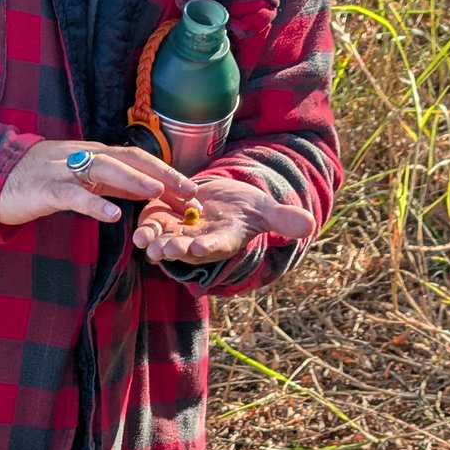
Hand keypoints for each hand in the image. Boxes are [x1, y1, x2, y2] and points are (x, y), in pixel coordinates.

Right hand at [0, 137, 196, 230]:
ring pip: (105, 170)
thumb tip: (146, 189)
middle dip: (162, 175)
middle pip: (130, 159)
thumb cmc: (37, 180)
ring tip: (159, 194)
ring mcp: (64, 170)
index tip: (193, 190)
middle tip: (189, 193)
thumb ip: (111, 183)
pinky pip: (74, 195)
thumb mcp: (81, 178)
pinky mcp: (46, 189)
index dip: (167, 172)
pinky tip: (113, 216)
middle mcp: (84, 156)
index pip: (138, 158)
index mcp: (95, 154)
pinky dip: (94, 204)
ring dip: (134, 180)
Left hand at [136, 171, 317, 269]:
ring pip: (164, 240)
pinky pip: (152, 225)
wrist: (224, 200)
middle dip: (175, 248)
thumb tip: (311, 224)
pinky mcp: (163, 219)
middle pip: (185, 248)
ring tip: (146, 239)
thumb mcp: (265, 210)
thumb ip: (283, 219)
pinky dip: (144, 226)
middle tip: (165, 248)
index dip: (208, 247)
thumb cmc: (247, 207)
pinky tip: (137, 226)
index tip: (200, 247)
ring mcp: (179, 233)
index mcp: (223, 240)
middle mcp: (199, 242)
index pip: (216, 246)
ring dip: (154, 241)